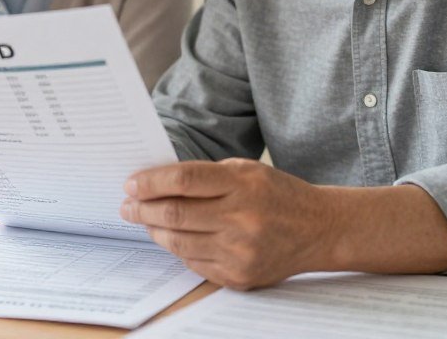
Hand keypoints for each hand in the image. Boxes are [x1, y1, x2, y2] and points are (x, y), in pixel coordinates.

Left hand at [120, 158, 332, 289]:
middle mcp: (242, 218)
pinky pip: (194, 263)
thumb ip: (205, 175)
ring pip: (179, 242)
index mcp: (243, 184)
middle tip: (127, 204)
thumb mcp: (246, 170)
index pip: (184, 180)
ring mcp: (240, 251)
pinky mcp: (239, 276)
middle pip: (176, 213)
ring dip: (154, 230)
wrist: (319, 229)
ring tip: (144, 220)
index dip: (151, 182)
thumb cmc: (277, 193)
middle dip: (143, 208)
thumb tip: (156, 183)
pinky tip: (171, 237)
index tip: (131, 183)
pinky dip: (177, 249)